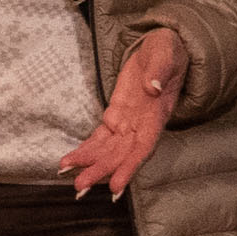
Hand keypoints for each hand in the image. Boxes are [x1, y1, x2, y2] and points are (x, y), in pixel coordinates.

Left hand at [57, 28, 188, 200]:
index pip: (143, 146)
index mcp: (156, 114)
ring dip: (89, 165)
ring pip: (108, 150)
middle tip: (80, 187)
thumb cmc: (168, 51)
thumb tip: (153, 87)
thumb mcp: (166, 53)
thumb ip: (160, 69)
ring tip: (68, 177)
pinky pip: (99, 138)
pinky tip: (69, 162)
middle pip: (121, 154)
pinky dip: (84, 150)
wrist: (163, 48)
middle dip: (101, 171)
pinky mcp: (115, 116)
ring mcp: (127, 122)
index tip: (116, 185)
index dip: (129, 166)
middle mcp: (142, 125)